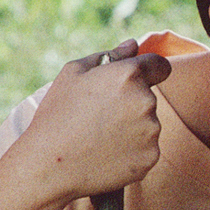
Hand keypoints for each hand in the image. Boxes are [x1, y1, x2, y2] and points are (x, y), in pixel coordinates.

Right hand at [3, 38, 171, 206]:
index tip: (143, 78)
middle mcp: (146, 101)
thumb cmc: (56, 114)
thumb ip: (109, 56)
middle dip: (131, 103)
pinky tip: (106, 154)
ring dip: (133, 128)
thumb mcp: (73, 74)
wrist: (49, 164)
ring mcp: (151, 132)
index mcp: (129, 75)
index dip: (152, 70)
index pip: (160, 65)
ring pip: (149, 125)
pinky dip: (132, 151)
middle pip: (150, 98)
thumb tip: (134, 45)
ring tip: (99, 137)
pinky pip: (147, 149)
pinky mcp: (151, 157)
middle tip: (100, 116)